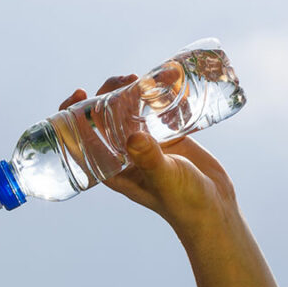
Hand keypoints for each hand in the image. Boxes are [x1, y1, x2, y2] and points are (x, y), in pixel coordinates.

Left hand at [58, 76, 237, 231]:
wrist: (215, 209)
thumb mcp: (165, 179)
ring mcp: (145, 144)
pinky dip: (161, 94)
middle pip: (104, 117)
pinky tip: (170, 80)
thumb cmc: (185, 202)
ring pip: (129, 110)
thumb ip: (149, 159)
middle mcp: (124, 154)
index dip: (73, 114)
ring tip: (146, 77)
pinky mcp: (167, 137)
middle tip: (125, 80)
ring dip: (133, 90)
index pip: (81, 138)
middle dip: (108, 93)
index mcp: (111, 168)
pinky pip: (157, 110)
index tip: (80, 93)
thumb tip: (133, 137)